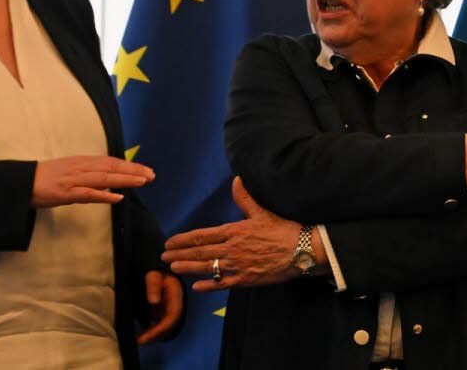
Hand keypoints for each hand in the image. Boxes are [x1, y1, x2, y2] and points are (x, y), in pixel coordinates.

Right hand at [31, 155, 154, 207]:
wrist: (21, 182)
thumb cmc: (45, 179)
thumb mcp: (70, 173)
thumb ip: (89, 176)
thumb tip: (109, 184)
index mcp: (82, 162)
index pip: (110, 162)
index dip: (129, 165)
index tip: (146, 170)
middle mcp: (80, 167)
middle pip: (111, 167)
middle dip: (133, 171)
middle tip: (152, 175)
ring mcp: (73, 180)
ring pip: (103, 178)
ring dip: (124, 179)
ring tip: (142, 181)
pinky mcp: (65, 192)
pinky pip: (87, 194)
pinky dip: (103, 195)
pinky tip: (117, 197)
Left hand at [136, 270, 183, 343]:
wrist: (156, 273)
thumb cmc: (155, 273)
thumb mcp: (154, 276)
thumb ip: (153, 286)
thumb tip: (154, 301)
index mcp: (175, 297)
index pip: (173, 316)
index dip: (163, 327)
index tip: (151, 334)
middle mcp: (173, 307)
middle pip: (169, 325)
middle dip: (156, 335)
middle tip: (141, 341)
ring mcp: (167, 311)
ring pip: (163, 328)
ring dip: (153, 336)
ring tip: (139, 341)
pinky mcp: (160, 314)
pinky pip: (157, 325)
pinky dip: (150, 332)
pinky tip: (140, 336)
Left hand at [162, 177, 312, 291]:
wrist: (302, 250)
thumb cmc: (284, 229)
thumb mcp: (263, 211)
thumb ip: (245, 197)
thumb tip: (236, 179)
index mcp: (233, 231)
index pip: (202, 236)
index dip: (183, 239)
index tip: (169, 241)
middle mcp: (231, 250)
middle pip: (200, 253)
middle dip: (179, 254)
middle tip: (163, 257)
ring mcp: (237, 266)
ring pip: (207, 268)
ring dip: (188, 268)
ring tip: (173, 268)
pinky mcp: (246, 280)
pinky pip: (222, 285)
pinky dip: (208, 286)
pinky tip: (196, 287)